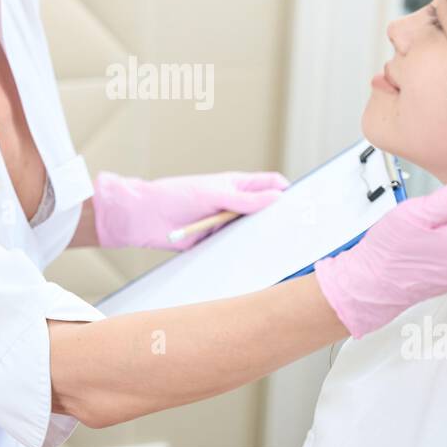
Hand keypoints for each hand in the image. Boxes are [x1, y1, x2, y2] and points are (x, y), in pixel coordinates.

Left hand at [93, 170, 290, 249]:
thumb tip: (278, 198)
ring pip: (253, 232)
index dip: (287, 194)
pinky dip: (245, 253)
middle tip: (295, 233)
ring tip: (278, 250)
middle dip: (279, 220)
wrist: (145, 218)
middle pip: (266, 211)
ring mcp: (226, 224)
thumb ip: (245, 199)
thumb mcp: (213, 195)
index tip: (301, 208)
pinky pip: (236, 248)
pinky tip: (255, 260)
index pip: (272, 185)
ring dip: (262, 239)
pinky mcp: (216, 242)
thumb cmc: (175, 196)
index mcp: (237, 185)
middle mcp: (235, 204)